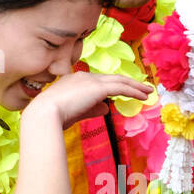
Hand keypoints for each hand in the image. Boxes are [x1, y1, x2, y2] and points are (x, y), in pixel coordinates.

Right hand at [31, 71, 151, 126]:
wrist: (44, 114)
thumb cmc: (53, 117)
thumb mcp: (76, 112)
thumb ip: (92, 109)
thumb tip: (106, 108)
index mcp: (75, 80)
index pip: (99, 81)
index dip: (114, 85)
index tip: (124, 90)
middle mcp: (84, 76)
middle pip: (112, 78)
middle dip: (129, 83)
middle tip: (143, 88)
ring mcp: (91, 80)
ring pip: (119, 81)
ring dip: (135, 86)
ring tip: (148, 92)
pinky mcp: (98, 88)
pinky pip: (121, 88)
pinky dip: (133, 91)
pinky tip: (142, 97)